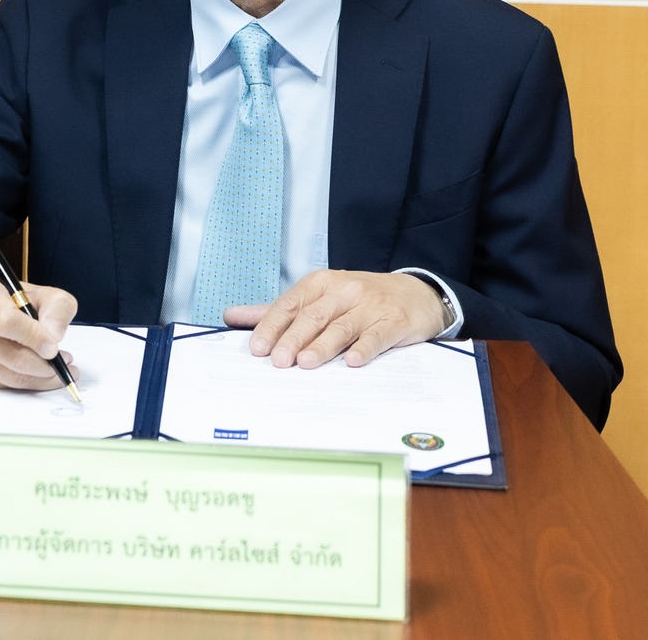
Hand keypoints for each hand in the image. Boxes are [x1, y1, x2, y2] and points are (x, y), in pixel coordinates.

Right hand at [0, 276, 78, 391]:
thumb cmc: (2, 299)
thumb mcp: (35, 291)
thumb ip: (56, 308)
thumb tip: (55, 337)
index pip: (7, 322)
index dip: (34, 337)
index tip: (54, 348)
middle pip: (12, 357)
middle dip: (45, 365)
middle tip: (64, 361)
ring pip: (11, 378)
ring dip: (40, 378)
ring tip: (55, 368)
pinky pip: (3, 386)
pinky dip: (25, 383)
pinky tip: (34, 373)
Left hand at [225, 269, 446, 369]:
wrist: (416, 293)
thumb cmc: (359, 299)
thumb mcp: (319, 297)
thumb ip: (278, 310)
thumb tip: (231, 316)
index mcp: (320, 284)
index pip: (290, 304)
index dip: (272, 326)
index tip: (257, 348)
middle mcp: (344, 291)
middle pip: (313, 316)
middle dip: (293, 339)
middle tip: (278, 361)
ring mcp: (370, 306)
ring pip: (341, 327)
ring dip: (323, 346)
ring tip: (306, 363)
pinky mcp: (394, 321)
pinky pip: (377, 336)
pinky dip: (364, 348)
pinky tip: (352, 362)